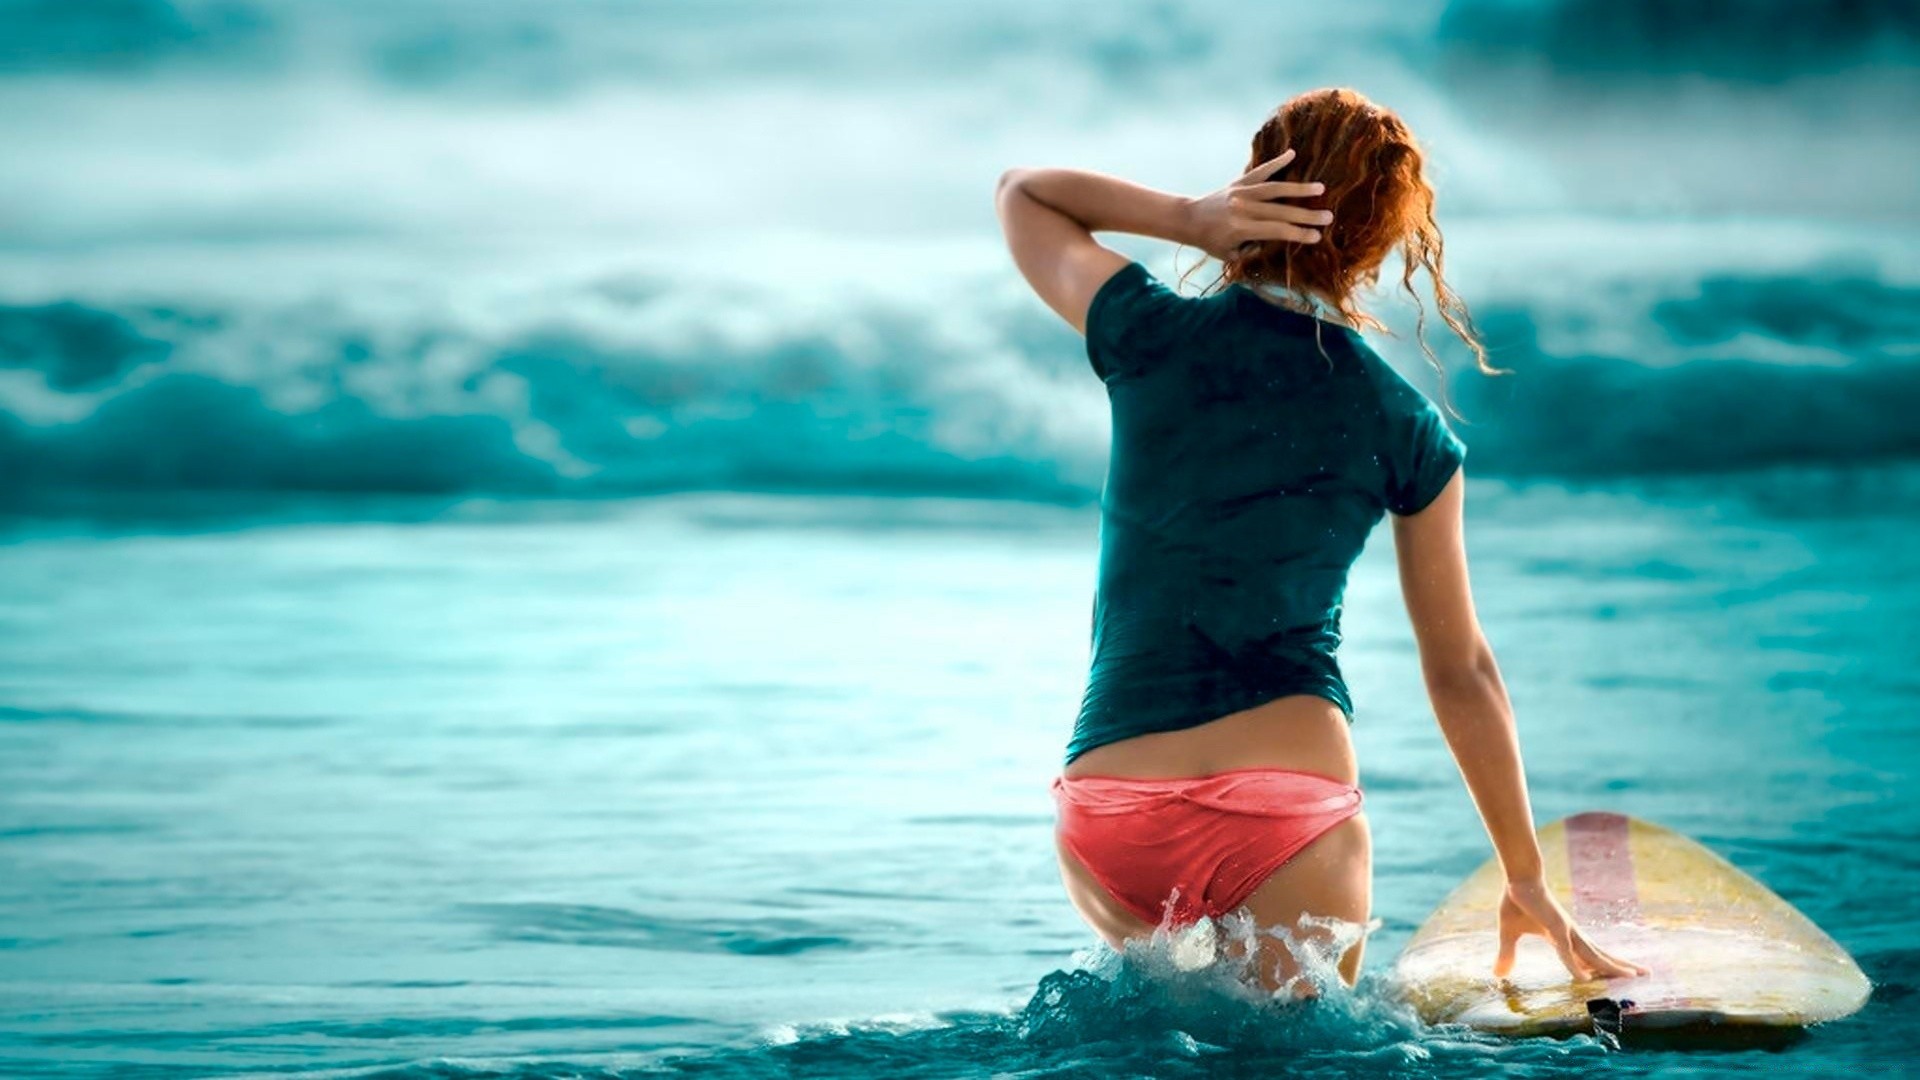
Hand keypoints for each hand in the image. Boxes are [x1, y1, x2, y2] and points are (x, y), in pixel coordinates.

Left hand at [1183, 147, 1332, 263]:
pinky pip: (1260, 171)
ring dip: (1298, 187)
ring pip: (1275, 188)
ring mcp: (1241, 193)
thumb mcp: (1231, 255)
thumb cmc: (1212, 242)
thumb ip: (1254, 249)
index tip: (1317, 236)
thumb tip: (1279, 239)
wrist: (1189, 219)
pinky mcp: (1239, 183)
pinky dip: (1276, 162)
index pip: (1276, 231)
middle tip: (1329, 216)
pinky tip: (1292, 153)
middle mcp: (1242, 208)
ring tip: (1320, 187)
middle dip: (1306, 215)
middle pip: (1281, 211)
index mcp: (1241, 229)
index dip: (1298, 234)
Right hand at [1495, 877, 1648, 981]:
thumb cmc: (1516, 902)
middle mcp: (1570, 935)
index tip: (1616, 975)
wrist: (1517, 879)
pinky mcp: (1556, 929)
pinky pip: (1567, 954)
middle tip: (1645, 973)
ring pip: (1593, 956)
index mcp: (1562, 937)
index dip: (1601, 966)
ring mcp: (1566, 932)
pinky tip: (1584, 979)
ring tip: (1635, 975)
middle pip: (1600, 955)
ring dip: (1613, 967)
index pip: (1587, 955)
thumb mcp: (1509, 934)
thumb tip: (1498, 975)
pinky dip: (1575, 967)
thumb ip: (1508, 954)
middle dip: (1621, 966)